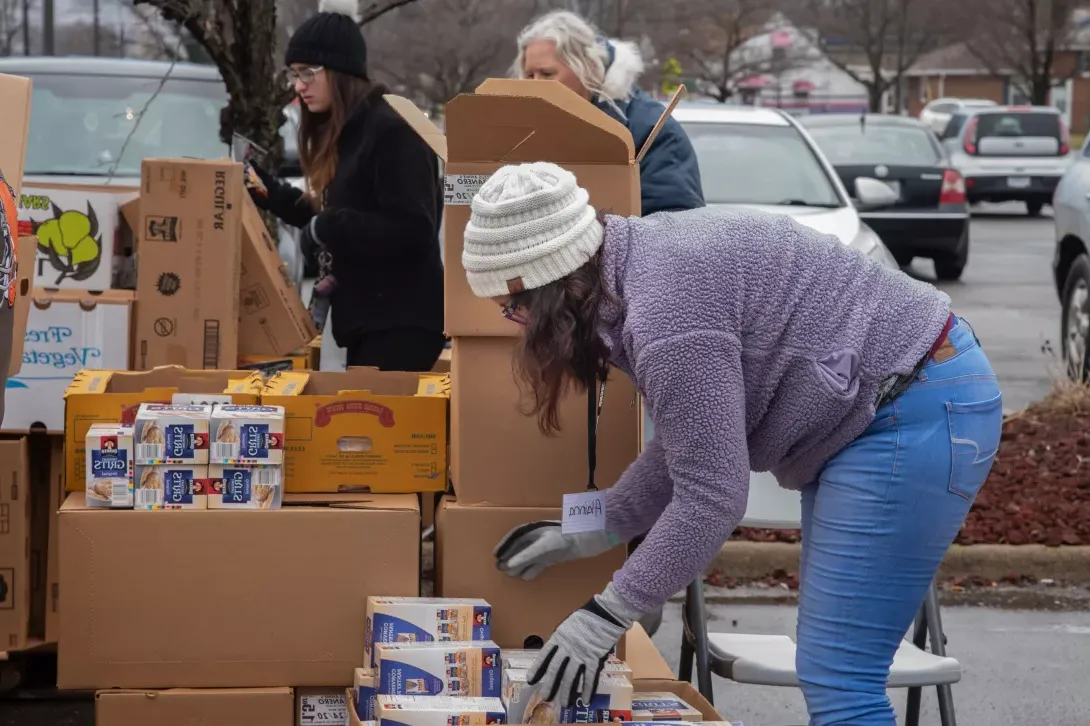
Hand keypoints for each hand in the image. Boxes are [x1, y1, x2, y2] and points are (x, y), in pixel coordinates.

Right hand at [494, 521, 620, 580]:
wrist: (591, 537)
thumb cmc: (568, 536)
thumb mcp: (545, 545)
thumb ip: (528, 555)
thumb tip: (509, 564)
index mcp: (535, 530)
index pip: (515, 536)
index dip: (505, 545)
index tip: (495, 555)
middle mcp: (539, 537)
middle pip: (521, 548)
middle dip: (510, 558)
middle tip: (500, 569)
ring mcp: (548, 547)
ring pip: (529, 557)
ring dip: (520, 566)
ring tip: (510, 575)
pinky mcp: (556, 556)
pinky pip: (540, 563)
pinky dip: (532, 570)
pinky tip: (526, 577)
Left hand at [529, 583, 642, 706]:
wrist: (604, 614)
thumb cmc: (586, 617)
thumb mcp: (567, 625)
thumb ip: (561, 640)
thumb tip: (556, 652)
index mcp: (558, 638)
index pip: (544, 656)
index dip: (537, 669)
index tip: (530, 680)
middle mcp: (567, 648)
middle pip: (555, 669)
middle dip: (550, 684)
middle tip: (545, 697)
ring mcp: (580, 654)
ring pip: (571, 677)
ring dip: (567, 692)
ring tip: (564, 704)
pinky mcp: (594, 658)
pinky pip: (589, 677)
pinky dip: (587, 689)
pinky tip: (585, 700)